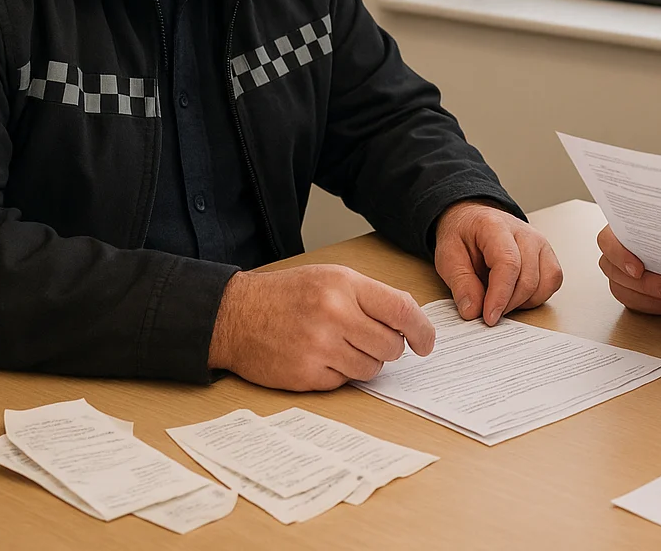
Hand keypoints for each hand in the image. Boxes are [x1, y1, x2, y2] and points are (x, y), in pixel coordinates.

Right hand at [207, 264, 434, 390]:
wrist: (235, 315)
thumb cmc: (287, 295)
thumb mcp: (331, 279)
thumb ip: (371, 297)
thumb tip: (410, 324)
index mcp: (344, 286)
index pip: (402, 310)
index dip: (422, 330)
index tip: (426, 342)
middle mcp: (334, 315)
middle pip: (391, 345)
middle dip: (388, 347)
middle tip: (369, 340)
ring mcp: (319, 347)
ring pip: (371, 367)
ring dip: (364, 361)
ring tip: (339, 346)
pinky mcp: (306, 375)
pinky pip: (344, 382)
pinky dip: (339, 373)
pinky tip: (319, 357)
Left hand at [433, 202, 563, 324]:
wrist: (474, 221)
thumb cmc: (463, 236)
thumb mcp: (447, 256)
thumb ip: (460, 283)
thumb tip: (473, 311)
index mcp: (495, 227)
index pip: (508, 263)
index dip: (500, 295)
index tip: (489, 317)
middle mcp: (524, 233)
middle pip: (528, 278)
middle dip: (508, 304)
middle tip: (487, 312)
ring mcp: (540, 243)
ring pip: (544, 283)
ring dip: (522, 302)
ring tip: (500, 300)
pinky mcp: (547, 255)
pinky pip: (552, 282)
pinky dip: (536, 297)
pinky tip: (516, 296)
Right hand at [596, 225, 660, 313]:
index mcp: (620, 227)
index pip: (607, 241)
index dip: (619, 256)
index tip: (638, 270)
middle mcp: (616, 250)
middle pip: (615, 271)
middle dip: (645, 285)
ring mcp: (621, 271)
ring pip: (623, 290)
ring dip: (651, 299)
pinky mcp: (631, 288)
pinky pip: (635, 302)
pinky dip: (655, 305)